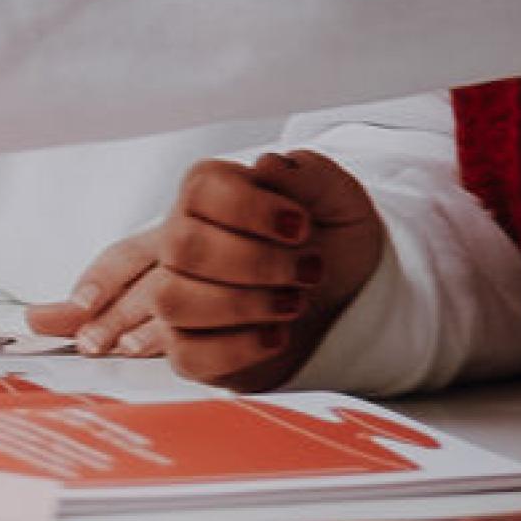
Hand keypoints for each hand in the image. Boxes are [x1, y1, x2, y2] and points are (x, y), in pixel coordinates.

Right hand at [27, 150, 382, 388]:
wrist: (348, 300)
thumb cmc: (333, 246)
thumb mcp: (342, 202)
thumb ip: (311, 174)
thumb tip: (268, 166)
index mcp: (214, 198)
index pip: (199, 190)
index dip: (249, 207)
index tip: (300, 226)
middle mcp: (184, 245)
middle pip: (181, 246)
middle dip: (255, 262)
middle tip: (308, 270)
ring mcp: (180, 297)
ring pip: (172, 300)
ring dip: (243, 304)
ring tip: (293, 304)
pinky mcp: (189, 347)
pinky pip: (185, 355)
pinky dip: (238, 348)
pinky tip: (276, 337)